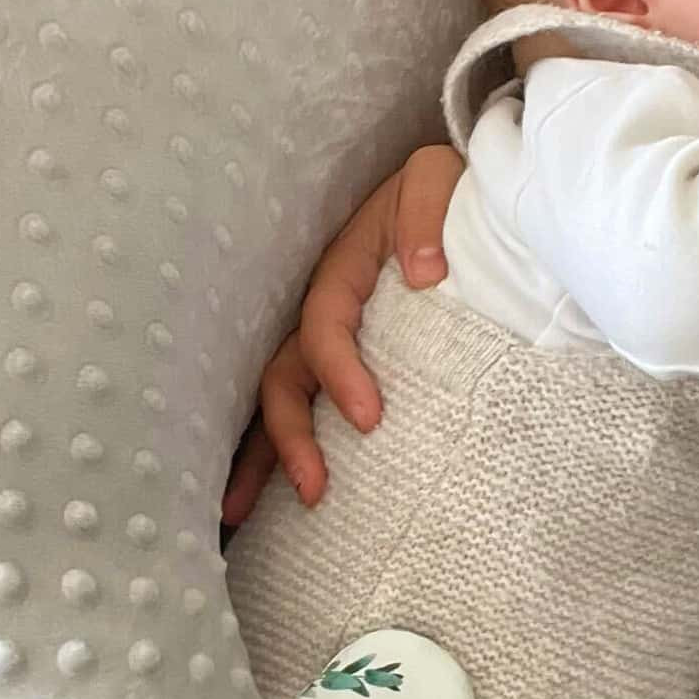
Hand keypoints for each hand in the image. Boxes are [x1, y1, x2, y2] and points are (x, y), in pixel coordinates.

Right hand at [221, 144, 463, 524]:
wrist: (459, 201)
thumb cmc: (448, 193)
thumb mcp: (435, 180)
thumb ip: (426, 215)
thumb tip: (424, 274)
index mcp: (341, 272)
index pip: (326, 326)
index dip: (340, 371)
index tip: (369, 418)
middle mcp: (324, 314)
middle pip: (284, 379)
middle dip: (288, 437)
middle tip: (314, 490)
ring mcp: (328, 344)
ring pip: (280, 405)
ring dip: (258, 459)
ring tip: (238, 519)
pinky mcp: (343, 368)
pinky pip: (306, 410)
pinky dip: (283, 452)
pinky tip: (270, 506)